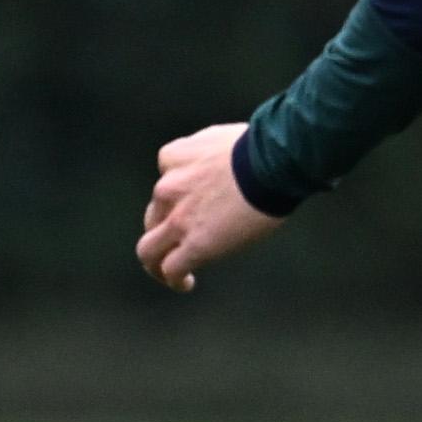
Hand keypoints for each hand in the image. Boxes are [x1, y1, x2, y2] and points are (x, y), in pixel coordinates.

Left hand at [138, 122, 284, 289]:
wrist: (273, 162)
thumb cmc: (265, 147)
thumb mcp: (222, 138)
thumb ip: (210, 153)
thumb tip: (222, 161)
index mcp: (174, 157)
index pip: (166, 178)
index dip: (180, 193)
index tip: (197, 202)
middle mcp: (168, 188)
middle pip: (155, 215)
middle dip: (166, 229)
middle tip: (183, 240)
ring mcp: (178, 219)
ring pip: (149, 249)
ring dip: (156, 262)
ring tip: (171, 274)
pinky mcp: (194, 245)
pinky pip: (171, 269)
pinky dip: (174, 280)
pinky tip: (186, 283)